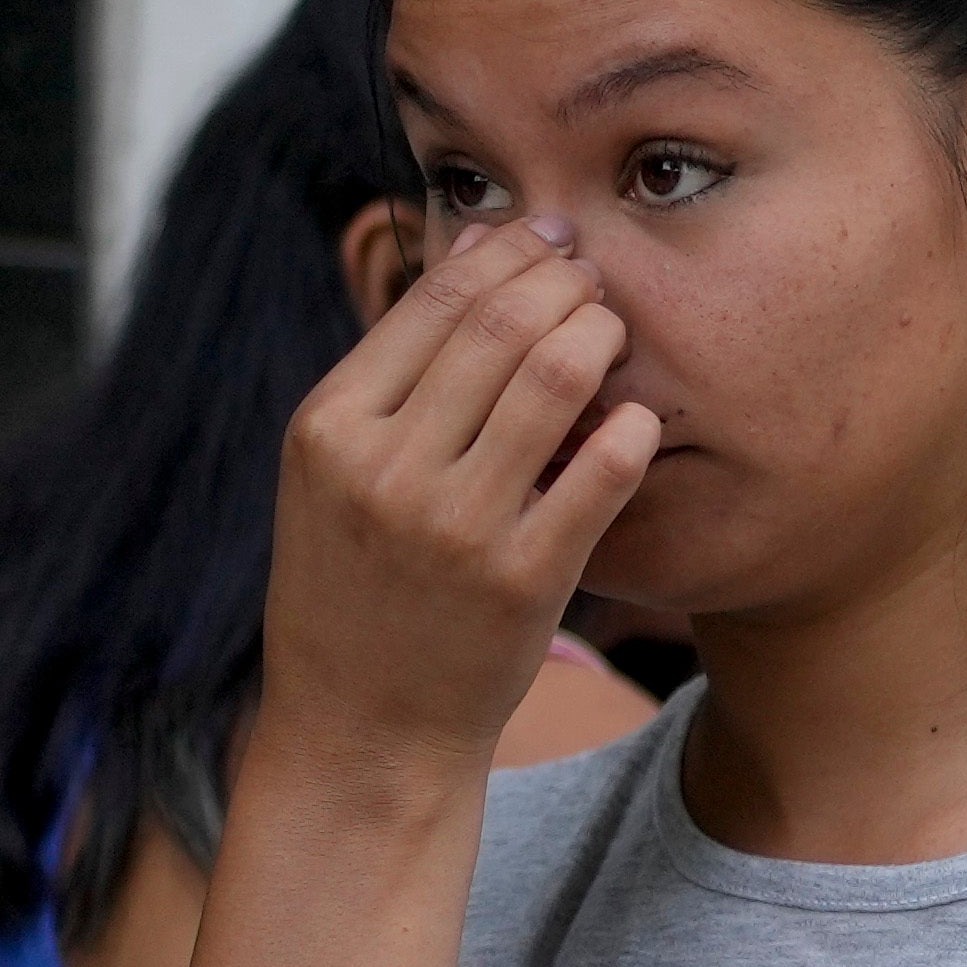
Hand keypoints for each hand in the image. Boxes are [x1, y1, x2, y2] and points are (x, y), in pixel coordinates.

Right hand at [260, 213, 654, 778]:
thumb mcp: (336, 473)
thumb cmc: (358, 585)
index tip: (549, 240)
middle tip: (595, 279)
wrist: (363, 727)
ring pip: (556, 378)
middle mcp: (385, 468)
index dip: (509, 253)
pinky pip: (602, 470)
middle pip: (502, 325)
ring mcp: (456, 525)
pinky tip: (637, 420)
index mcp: (329, 426)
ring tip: (613, 334)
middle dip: (564, 283)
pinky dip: (631, 428)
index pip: (435, 299)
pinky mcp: (524, 579)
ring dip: (601, 337)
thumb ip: (397, 372)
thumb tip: (478, 246)